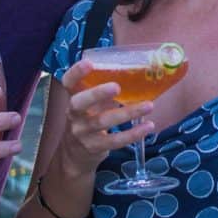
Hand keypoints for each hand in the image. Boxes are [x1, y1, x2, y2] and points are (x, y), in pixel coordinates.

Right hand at [57, 59, 154, 178]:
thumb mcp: (92, 104)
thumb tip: (137, 74)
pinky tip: (148, 126)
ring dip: (127, 113)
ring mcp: (82, 132)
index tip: (89, 63)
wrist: (75, 155)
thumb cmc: (89, 119)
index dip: (76, 72)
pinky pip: (114, 140)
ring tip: (148, 106)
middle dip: (97, 94)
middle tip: (117, 87)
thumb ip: (106, 91)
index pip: (68, 82)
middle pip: (79, 103)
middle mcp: (74, 114)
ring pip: (102, 122)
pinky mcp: (94, 147)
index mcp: (74, 97)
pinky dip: (132, 134)